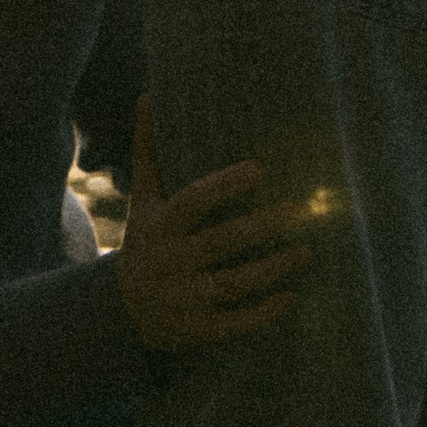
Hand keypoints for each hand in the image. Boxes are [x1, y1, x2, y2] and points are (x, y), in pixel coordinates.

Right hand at [112, 98, 311, 350]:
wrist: (120, 311)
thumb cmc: (144, 241)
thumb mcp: (142, 200)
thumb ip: (148, 152)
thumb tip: (148, 97)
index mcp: (159, 225)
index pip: (193, 202)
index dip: (224, 186)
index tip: (259, 169)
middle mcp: (170, 261)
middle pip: (221, 241)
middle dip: (263, 225)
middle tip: (302, 208)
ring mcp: (183, 298)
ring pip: (233, 282)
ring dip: (272, 268)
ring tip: (307, 250)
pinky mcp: (196, 329)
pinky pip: (234, 322)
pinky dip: (264, 311)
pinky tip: (292, 295)